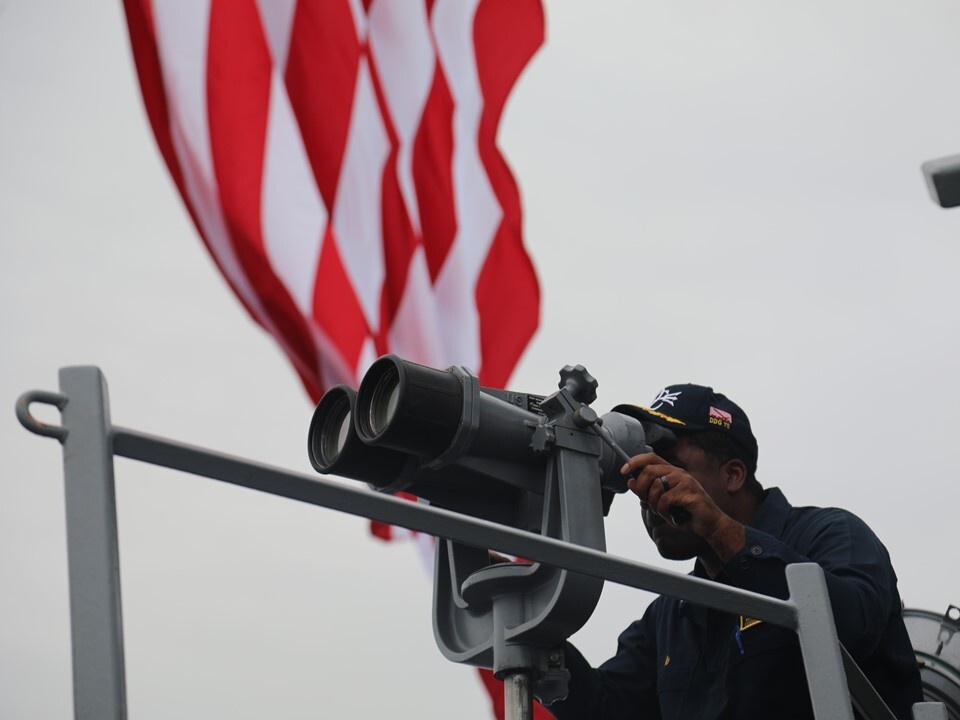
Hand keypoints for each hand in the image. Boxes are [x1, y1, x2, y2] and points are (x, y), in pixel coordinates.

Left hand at [621, 452, 742, 561]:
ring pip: (656, 487)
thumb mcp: (662, 501)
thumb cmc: (685, 512)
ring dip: (654, 503)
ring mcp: (686, 481)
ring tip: (663, 510)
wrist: (709, 523)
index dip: (635, 461)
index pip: (650, 457)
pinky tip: (672, 515)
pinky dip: (664, 511)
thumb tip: (630, 481)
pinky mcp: (690, 493)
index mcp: (671, 471)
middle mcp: (678, 473)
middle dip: (641, 489)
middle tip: (647, 501)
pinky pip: (666, 500)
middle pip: (649, 471)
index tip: (624, 471)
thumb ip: (647, 491)